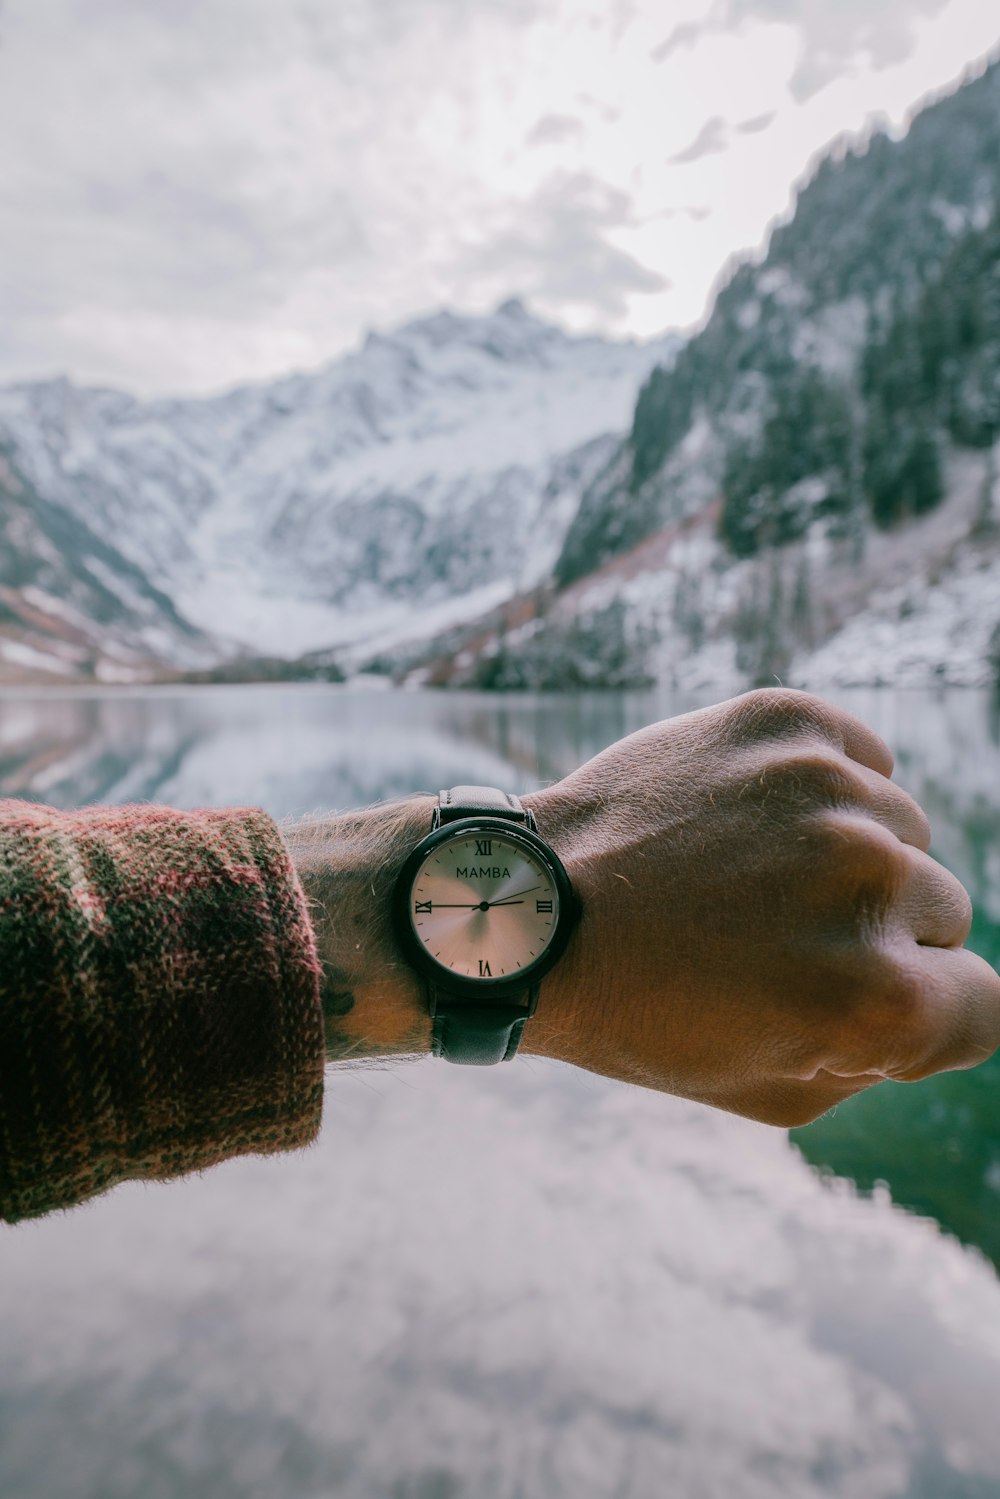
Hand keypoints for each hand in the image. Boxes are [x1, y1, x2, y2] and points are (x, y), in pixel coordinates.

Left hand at [522, 688, 999, 1125]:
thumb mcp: (775, 1089)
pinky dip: (825, 790)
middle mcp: (870, 883)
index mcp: (875, 997)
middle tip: (773, 938)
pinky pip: (864, 759)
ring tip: (745, 876)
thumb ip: (888, 1057)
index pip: (984, 1004)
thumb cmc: (645, 1013)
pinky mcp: (789, 722)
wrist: (535, 907)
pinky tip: (749, 821)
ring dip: (847, 858)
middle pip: (943, 912)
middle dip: (878, 935)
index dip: (924, 1014)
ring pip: (901, 832)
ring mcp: (829, 791)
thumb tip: (951, 997)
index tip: (859, 1000)